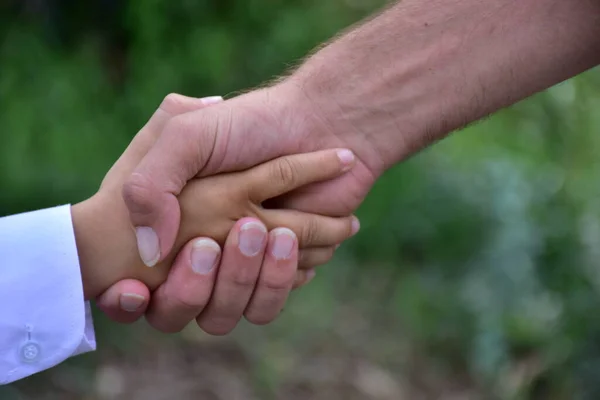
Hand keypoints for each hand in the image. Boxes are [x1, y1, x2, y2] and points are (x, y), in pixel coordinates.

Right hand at [93, 93, 351, 332]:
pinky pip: (266, 305)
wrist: (318, 124)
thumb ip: (150, 186)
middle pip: (177, 309)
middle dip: (192, 287)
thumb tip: (150, 250)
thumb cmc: (247, 126)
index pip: (127, 285)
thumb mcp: (184, 137)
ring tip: (273, 233)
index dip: (125, 299)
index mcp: (165, 225)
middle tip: (219, 240)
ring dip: (241, 281)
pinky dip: (276, 281)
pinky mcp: (276, 272)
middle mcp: (195, 251)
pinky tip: (284, 244)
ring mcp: (238, 265)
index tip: (134, 286)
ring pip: (223, 312)